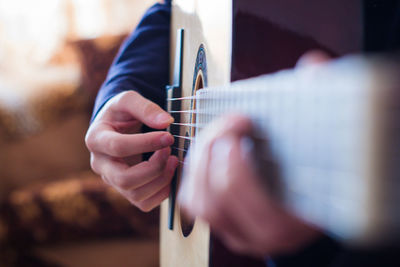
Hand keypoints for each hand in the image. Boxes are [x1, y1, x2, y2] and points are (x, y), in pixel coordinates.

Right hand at [85, 91, 177, 211]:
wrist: (117, 125)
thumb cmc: (122, 112)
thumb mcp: (128, 100)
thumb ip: (146, 108)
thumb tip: (166, 122)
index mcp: (96, 139)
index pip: (118, 147)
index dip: (146, 143)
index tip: (169, 136)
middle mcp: (100, 164)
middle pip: (123, 179)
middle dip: (153, 168)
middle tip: (170, 151)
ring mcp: (112, 180)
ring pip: (135, 194)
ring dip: (160, 180)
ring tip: (173, 160)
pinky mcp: (126, 190)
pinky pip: (143, 203)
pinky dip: (161, 193)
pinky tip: (170, 174)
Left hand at [178, 51, 330, 255]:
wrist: (312, 208)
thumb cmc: (322, 178)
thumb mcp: (330, 147)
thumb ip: (323, 104)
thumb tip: (312, 67)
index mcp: (285, 224)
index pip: (241, 194)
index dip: (233, 154)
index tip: (243, 121)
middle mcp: (255, 235)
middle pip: (213, 194)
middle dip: (214, 147)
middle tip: (232, 120)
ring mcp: (234, 230)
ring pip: (197, 199)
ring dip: (201, 158)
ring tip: (220, 132)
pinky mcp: (220, 222)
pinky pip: (192, 199)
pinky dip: (194, 171)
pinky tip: (211, 148)